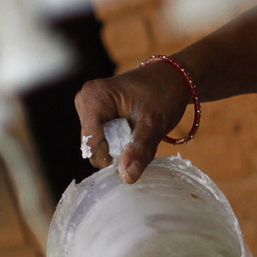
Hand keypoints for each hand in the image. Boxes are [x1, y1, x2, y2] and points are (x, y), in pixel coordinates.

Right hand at [73, 62, 190, 183]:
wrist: (172, 79)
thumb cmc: (164, 95)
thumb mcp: (154, 124)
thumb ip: (139, 150)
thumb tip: (126, 177)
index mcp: (93, 98)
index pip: (92, 144)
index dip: (112, 156)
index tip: (136, 152)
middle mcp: (84, 101)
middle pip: (93, 147)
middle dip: (117, 152)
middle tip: (140, 139)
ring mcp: (87, 107)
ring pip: (98, 146)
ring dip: (119, 148)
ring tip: (138, 133)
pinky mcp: (93, 114)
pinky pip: (101, 140)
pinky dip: (118, 143)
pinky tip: (132, 132)